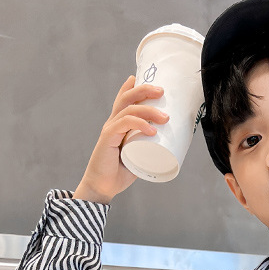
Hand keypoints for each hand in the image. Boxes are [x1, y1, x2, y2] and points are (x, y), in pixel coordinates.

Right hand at [73, 76, 169, 202]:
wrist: (101, 188)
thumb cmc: (119, 174)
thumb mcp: (136, 156)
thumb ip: (145, 148)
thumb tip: (167, 145)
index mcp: (118, 124)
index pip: (124, 99)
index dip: (134, 87)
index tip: (151, 81)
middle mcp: (112, 123)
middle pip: (127, 98)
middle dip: (145, 90)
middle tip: (162, 92)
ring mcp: (109, 129)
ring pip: (129, 109)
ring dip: (149, 110)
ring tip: (165, 118)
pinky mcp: (107, 139)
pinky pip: (124, 124)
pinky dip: (139, 124)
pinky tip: (152, 129)